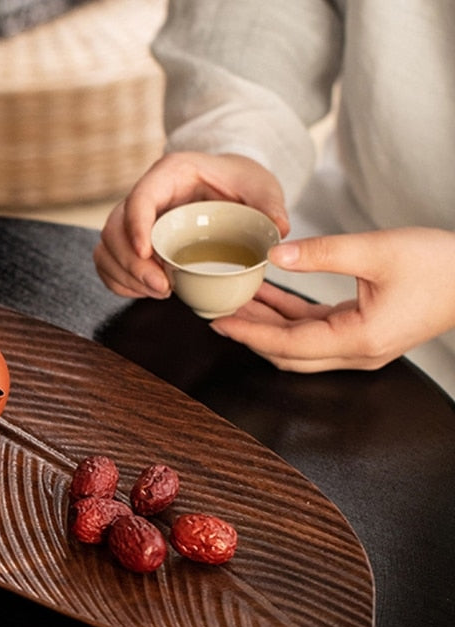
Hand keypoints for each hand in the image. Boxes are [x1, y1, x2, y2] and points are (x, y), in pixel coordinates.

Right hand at [93, 152, 289, 298]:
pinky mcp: (132, 241)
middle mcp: (145, 195)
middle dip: (131, 263)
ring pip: (107, 249)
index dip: (136, 226)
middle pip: (115, 229)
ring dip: (125, 276)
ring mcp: (134, 220)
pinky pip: (110, 263)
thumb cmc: (240, 181)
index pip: (139, 198)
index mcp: (169, 174)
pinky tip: (146, 292)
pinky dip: (122, 282)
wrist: (229, 186)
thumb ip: (269, 204)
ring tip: (158, 292)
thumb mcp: (261, 186)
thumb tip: (278, 229)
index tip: (146, 253)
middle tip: (162, 288)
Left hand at [210, 227, 454, 371]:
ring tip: (235, 300)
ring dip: (267, 323)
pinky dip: (289, 314)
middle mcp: (356, 352)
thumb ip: (322, 252)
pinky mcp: (361, 332)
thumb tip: (276, 253)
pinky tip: (267, 294)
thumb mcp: (377, 250)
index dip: (249, 333)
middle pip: (287, 352)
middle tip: (217, 313)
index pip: (288, 344)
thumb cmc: (439, 264)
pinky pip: (314, 329)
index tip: (219, 321)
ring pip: (298, 343)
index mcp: (358, 339)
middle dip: (250, 333)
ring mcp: (359, 345)